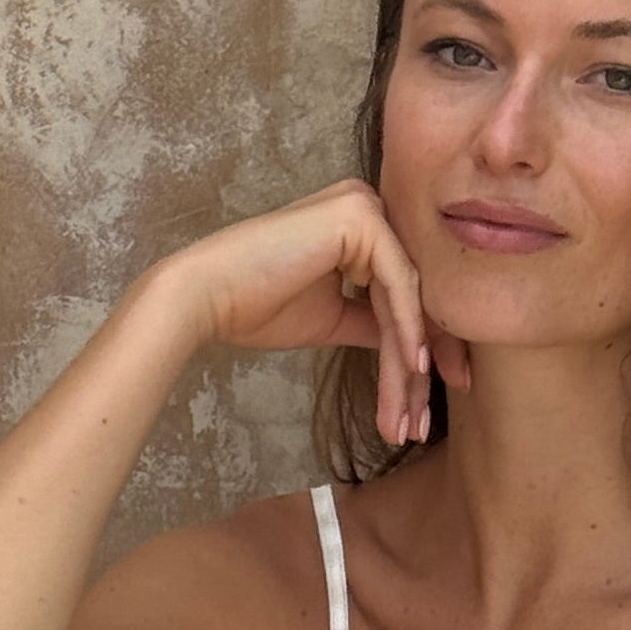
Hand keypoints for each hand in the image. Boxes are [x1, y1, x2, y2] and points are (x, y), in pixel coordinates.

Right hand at [152, 181, 469, 452]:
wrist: (207, 296)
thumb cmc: (256, 306)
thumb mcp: (332, 318)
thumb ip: (374, 322)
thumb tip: (414, 350)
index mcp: (360, 224)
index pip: (404, 292)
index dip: (421, 350)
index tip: (424, 406)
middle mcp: (368, 205)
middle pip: (411, 295)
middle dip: (421, 366)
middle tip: (423, 424)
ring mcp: (365, 206)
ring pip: (406, 297)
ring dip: (409, 366)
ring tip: (409, 418)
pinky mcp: (359, 217)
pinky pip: (397, 285)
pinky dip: (405, 331)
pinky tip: (411, 371)